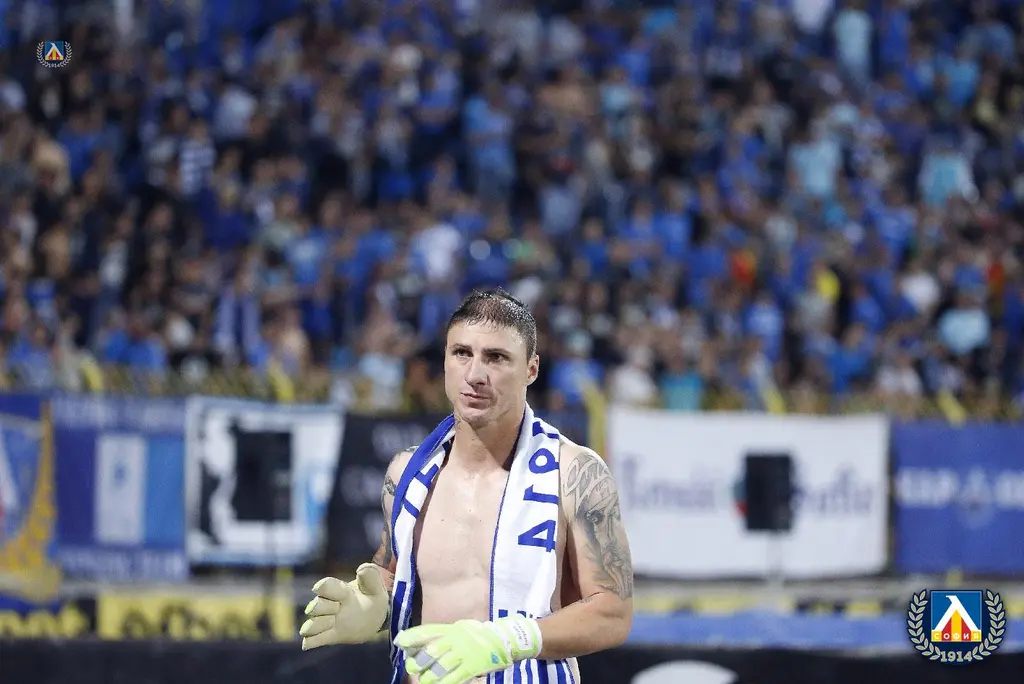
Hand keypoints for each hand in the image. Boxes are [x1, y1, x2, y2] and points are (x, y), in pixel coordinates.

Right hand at [299, 563, 388, 649]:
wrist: (376, 619)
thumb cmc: (374, 599)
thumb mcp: (377, 588)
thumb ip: (371, 577)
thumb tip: (361, 569)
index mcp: (341, 591)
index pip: (326, 586)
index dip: (324, 587)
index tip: (321, 589)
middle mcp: (330, 605)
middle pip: (316, 605)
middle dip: (323, 608)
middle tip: (337, 609)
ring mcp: (328, 621)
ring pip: (312, 624)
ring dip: (317, 625)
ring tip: (331, 624)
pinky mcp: (330, 636)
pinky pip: (313, 639)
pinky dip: (310, 641)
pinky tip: (307, 644)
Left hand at [394, 616, 541, 683]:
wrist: (503, 640)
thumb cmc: (476, 635)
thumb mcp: (459, 628)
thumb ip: (440, 634)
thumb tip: (415, 643)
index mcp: (452, 628)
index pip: (428, 631)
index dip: (413, 637)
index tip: (400, 642)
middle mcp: (457, 639)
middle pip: (432, 651)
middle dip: (419, 661)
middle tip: (412, 668)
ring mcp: (465, 653)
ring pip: (441, 667)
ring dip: (430, 676)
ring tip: (424, 680)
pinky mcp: (473, 666)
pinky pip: (455, 678)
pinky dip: (444, 683)